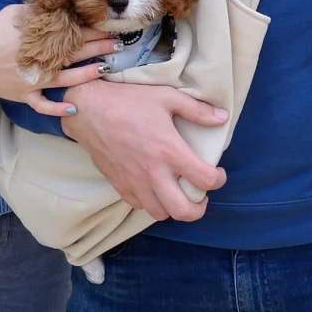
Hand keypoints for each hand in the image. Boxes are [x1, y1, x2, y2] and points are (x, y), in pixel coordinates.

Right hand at [0, 4, 114, 114]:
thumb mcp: (12, 13)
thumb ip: (37, 10)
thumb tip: (59, 3)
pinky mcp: (23, 95)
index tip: (109, 26)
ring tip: (106, 68)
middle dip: (98, 48)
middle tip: (118, 44)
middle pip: (75, 53)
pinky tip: (74, 108)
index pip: (72, 32)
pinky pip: (42, 105)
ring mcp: (32, 80)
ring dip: (88, 74)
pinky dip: (56, 108)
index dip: (93, 29)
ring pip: (66, 79)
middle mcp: (38, 59)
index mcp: (36, 37)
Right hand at [61, 81, 228, 220]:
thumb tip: (222, 117)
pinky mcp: (119, 185)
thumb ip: (197, 110)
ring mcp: (135, 182)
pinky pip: (139, 206)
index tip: (218, 173)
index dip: (218, 180)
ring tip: (178, 194)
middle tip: (201, 197)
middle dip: (198, 209)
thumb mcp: (167, 97)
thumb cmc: (129, 101)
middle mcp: (154, 173)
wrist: (89, 109)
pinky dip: (151, 203)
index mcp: (170, 151)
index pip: (204, 180)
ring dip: (174, 209)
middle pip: (183, 211)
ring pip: (160, 213)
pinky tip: (155, 189)